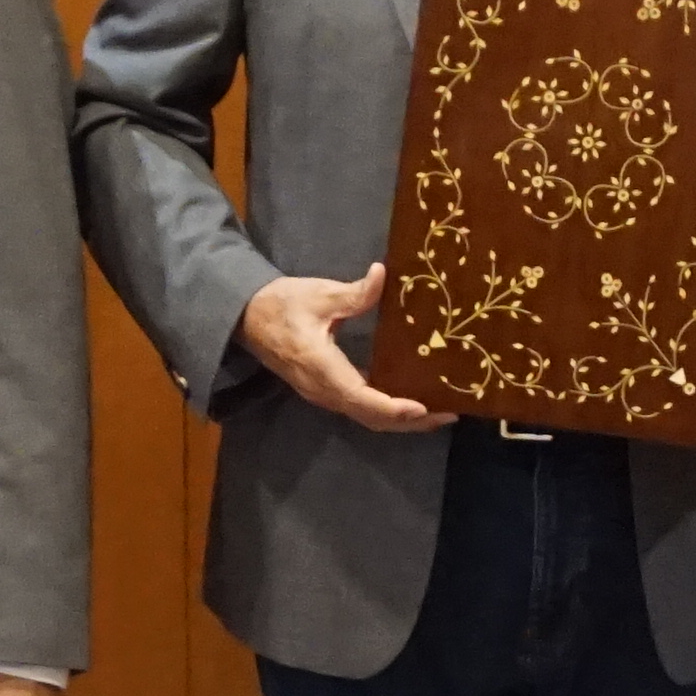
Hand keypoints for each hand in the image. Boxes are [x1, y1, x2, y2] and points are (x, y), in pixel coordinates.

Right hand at [239, 264, 450, 432]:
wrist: (248, 318)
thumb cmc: (282, 305)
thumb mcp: (319, 294)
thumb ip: (354, 293)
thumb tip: (381, 274)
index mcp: (322, 367)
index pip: (360, 397)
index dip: (392, 407)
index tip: (421, 408)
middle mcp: (324, 389)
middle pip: (370, 416)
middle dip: (409, 421)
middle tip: (447, 414)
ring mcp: (323, 393)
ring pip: (366, 416)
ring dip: (400, 419)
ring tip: (436, 412)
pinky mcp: (326, 390)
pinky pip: (359, 407)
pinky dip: (386, 410)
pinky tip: (409, 401)